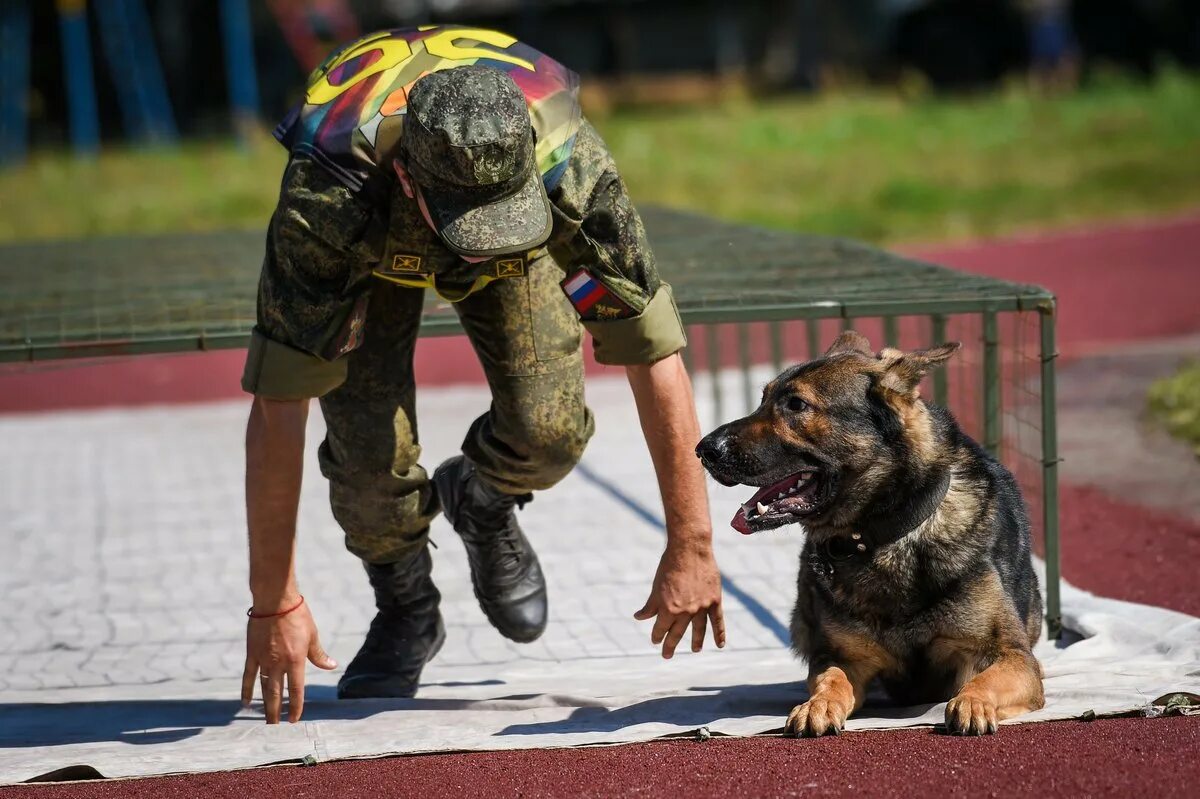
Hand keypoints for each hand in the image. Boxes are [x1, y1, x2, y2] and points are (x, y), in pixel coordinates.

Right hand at [241, 597, 336, 723]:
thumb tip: (332, 666)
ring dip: (264, 705)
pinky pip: (248, 675)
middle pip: (277, 694)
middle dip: (277, 713)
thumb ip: (319, 655)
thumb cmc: (298, 616)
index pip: (296, 690)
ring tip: (265, 720)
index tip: (294, 720)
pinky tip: (245, 702)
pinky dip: (247, 689)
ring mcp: (263, 659)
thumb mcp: (313, 635)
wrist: (275, 600)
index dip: (295, 707)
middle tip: (276, 729)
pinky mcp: (252, 653)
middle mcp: (279, 663)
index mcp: (296, 660)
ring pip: (263, 688)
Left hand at [634, 542, 725, 657]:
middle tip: (667, 654)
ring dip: (695, 641)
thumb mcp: (656, 587)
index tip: (655, 640)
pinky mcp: (714, 601)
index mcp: (668, 609)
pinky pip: (717, 621)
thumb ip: (650, 605)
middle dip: (670, 645)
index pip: (661, 629)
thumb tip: (639, 617)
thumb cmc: (669, 566)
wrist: (690, 549)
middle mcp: (685, 612)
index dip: (657, 636)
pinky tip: (719, 644)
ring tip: (695, 650)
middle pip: (677, 633)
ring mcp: (701, 607)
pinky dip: (719, 634)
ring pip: (698, 630)